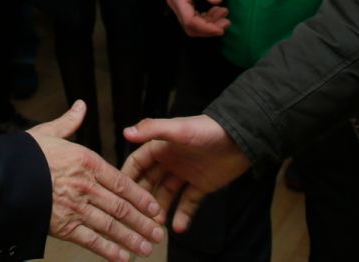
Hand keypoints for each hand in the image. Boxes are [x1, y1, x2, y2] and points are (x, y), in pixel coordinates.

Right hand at [29, 102, 164, 260]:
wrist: (3, 177)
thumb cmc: (25, 155)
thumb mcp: (49, 133)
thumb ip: (69, 123)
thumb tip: (81, 106)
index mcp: (86, 161)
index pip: (121, 181)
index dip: (140, 196)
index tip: (153, 206)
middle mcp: (86, 186)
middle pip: (121, 207)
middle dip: (142, 221)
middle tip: (157, 233)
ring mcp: (76, 208)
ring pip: (111, 226)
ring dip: (131, 238)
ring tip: (146, 247)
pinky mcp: (64, 226)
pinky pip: (92, 240)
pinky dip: (109, 251)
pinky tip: (122, 257)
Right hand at [121, 115, 250, 234]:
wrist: (241, 139)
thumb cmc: (208, 130)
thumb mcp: (179, 129)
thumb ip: (153, 130)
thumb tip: (125, 132)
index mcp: (161, 147)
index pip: (138, 163)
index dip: (127, 177)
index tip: (117, 194)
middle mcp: (170, 161)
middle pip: (150, 182)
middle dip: (142, 199)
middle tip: (137, 216)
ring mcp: (185, 174)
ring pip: (167, 195)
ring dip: (161, 210)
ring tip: (157, 227)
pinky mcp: (201, 185)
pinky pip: (188, 203)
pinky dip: (183, 215)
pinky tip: (178, 228)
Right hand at [163, 0, 229, 36]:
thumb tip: (217, 0)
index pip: (189, 20)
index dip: (206, 28)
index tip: (221, 28)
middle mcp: (175, 2)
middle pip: (190, 27)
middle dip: (209, 28)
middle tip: (227, 21)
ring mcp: (178, 3)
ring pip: (192, 24)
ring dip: (209, 24)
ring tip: (224, 13)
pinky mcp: (182, 1)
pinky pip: (193, 16)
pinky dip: (206, 18)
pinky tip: (216, 10)